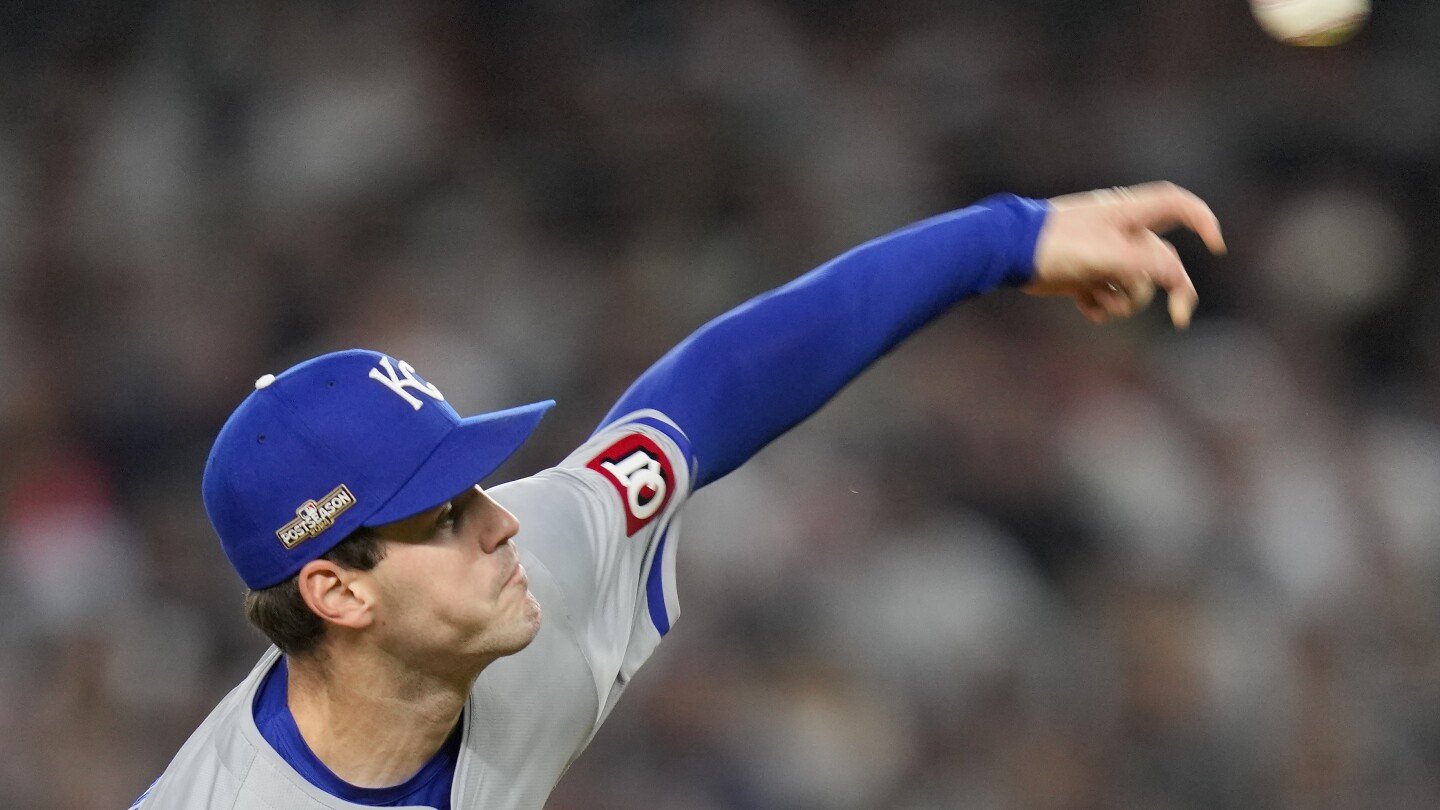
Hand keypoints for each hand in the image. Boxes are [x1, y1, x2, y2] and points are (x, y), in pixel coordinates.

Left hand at [1025, 182, 1225, 328]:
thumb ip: (1144, 265)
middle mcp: (1119, 231)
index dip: (1202, 220)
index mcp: (1128, 214)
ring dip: (1125, 301)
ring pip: (1133, 283)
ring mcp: (1101, 254)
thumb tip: (1177, 278)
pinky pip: (1106, 294)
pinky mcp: (1082, 273)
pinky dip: (1102, 305)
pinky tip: (1087, 308)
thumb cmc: (1056, 245)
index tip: (1216, 246)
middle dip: (1168, 288)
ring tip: (1100, 302)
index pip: (1176, 205)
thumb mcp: (1106, 254)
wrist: (1006, 252)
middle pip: (1162, 260)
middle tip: (1179, 318)